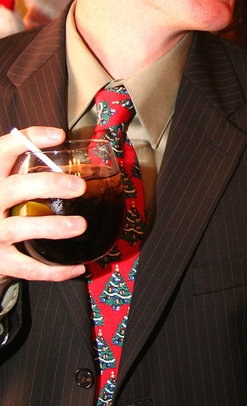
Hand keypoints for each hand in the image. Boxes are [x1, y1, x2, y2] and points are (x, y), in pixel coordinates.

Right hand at [0, 126, 85, 285]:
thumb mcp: (1, 182)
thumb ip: (20, 167)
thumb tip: (61, 144)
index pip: (3, 150)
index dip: (30, 139)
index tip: (58, 136)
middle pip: (14, 188)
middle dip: (48, 184)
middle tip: (78, 186)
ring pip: (20, 228)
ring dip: (52, 227)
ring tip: (80, 225)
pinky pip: (28, 268)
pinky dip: (53, 270)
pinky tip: (76, 266)